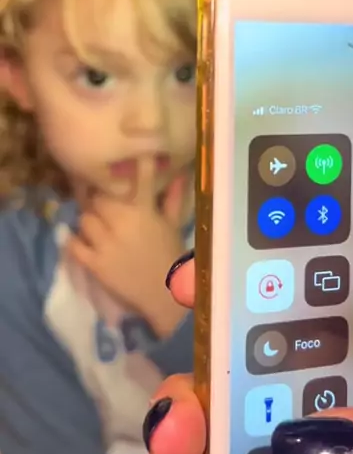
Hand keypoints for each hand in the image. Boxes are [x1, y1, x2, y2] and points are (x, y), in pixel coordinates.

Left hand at [68, 158, 186, 335]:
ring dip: (88, 220)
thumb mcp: (173, 225)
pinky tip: (76, 239)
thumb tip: (179, 174)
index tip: (124, 159)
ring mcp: (106, 244)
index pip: (137, 180)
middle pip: (99, 199)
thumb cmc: (172, 256)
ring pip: (84, 219)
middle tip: (101, 202)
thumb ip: (173, 198)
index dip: (131, 166)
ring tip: (93, 223)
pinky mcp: (95, 264)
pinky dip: (73, 241)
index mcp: (144, 212)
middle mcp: (123, 223)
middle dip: (99, 199)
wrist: (166, 294)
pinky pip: (74, 246)